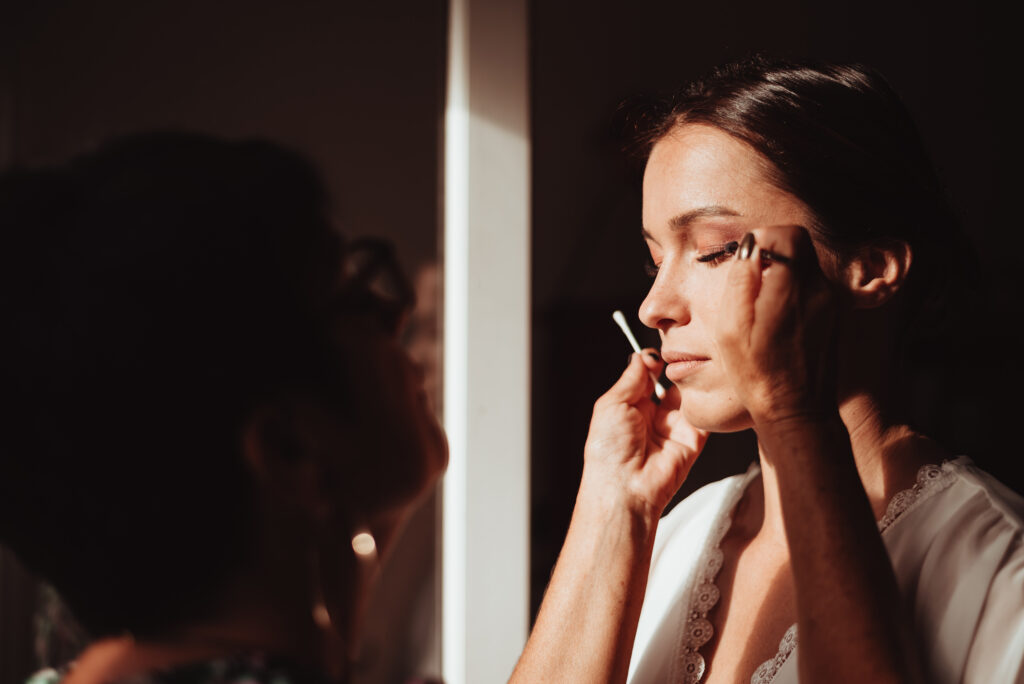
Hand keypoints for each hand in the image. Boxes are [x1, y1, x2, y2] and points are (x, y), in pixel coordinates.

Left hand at [582, 351, 707, 517]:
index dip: (654, 362)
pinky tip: (701, 388)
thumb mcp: (612, 404)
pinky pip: (705, 416)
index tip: (658, 354)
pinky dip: (706, 400)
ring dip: (691, 382)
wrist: (625, 487)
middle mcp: (652, 416)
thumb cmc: (609, 450)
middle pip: (671, 383)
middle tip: (678, 358)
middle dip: (675, 368)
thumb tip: (642, 356)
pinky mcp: (693, 440)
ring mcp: (673, 428)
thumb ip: (631, 378)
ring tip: (689, 371)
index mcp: (629, 407)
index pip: (646, 376)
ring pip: (690, 396)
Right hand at [714, 226, 840, 426]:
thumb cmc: (758, 374)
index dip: (764, 238)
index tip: (749, 259)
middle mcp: (817, 291)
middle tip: (753, 277)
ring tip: (762, 301)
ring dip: (783, 271)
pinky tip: (776, 317)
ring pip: (807, 264)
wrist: (796, 410)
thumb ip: (741, 280)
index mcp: (790, 290)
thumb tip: (750, 248)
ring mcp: (829, 302)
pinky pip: (812, 285)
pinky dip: (793, 289)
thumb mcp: (730, 328)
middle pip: (800, 244)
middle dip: (774, 252)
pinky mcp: (832, 315)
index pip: (788, 234)